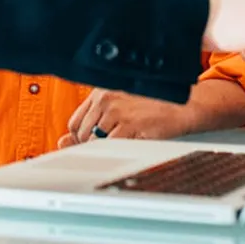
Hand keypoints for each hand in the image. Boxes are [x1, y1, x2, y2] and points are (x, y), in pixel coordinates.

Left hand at [58, 89, 191, 147]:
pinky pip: (112, 147)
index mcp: (100, 92)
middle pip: (82, 134)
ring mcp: (118, 112)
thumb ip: (91, 122)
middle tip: (111, 146)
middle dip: (91, 146)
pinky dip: (118, 152)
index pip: (75, 122)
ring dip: (105, 150)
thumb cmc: (151, 106)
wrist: (182, 106)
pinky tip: (131, 146)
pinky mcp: (132, 126)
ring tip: (123, 144)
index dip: (81, 138)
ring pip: (95, 143)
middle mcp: (106, 99)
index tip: (92, 143)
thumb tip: (62, 142)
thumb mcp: (118, 107)